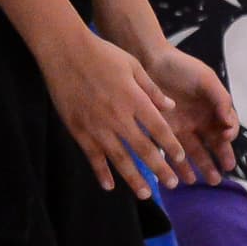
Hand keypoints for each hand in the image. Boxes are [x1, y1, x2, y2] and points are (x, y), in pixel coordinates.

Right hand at [37, 25, 187, 190]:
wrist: (65, 51)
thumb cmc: (101, 53)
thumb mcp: (133, 65)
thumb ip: (152, 88)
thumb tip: (171, 107)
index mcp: (135, 99)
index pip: (159, 129)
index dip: (172, 146)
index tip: (181, 158)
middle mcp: (119, 117)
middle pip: (144, 149)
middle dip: (160, 169)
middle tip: (171, 184)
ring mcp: (97, 126)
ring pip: (120, 159)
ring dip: (134, 179)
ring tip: (145, 194)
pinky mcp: (79, 130)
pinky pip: (93, 157)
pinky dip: (102, 173)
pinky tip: (110, 186)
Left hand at [138, 43, 241, 180]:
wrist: (151, 60)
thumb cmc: (182, 68)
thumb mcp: (207, 79)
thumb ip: (221, 99)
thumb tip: (230, 124)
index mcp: (212, 109)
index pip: (226, 129)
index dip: (228, 138)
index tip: (226, 139)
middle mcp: (198, 121)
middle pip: (211, 145)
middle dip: (215, 162)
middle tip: (217, 180)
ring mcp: (181, 127)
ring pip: (192, 152)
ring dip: (196, 167)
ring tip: (199, 181)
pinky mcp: (162, 130)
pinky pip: (170, 150)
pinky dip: (175, 164)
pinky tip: (178, 176)